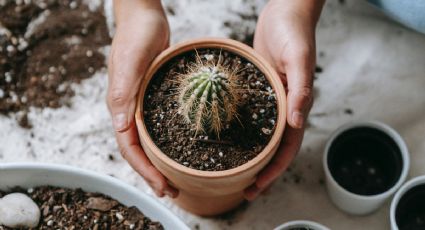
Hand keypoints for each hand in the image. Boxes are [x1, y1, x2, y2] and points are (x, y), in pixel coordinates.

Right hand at [107, 0, 177, 197]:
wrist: (145, 18)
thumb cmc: (136, 36)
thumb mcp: (130, 62)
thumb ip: (122, 93)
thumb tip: (121, 127)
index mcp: (120, 107)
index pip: (129, 148)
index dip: (144, 170)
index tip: (162, 186)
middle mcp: (129, 110)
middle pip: (138, 150)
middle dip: (152, 174)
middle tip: (172, 191)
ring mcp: (141, 105)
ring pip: (148, 141)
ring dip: (160, 162)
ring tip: (176, 178)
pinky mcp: (153, 98)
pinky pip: (158, 126)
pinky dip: (166, 142)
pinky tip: (180, 148)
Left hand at [244, 0, 323, 199]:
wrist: (285, 11)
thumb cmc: (295, 31)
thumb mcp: (298, 58)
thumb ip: (301, 89)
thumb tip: (297, 121)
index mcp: (296, 104)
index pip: (287, 147)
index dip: (274, 170)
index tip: (257, 187)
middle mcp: (283, 107)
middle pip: (273, 147)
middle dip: (261, 171)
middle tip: (244, 190)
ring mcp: (270, 99)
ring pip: (261, 135)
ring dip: (250, 155)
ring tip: (234, 172)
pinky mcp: (258, 89)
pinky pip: (249, 115)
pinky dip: (240, 131)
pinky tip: (225, 138)